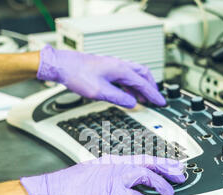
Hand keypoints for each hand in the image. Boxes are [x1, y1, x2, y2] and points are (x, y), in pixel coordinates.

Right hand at [20, 155, 184, 194]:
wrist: (52, 190)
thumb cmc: (69, 184)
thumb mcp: (93, 173)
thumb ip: (110, 174)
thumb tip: (122, 182)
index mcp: (112, 160)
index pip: (141, 157)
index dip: (159, 160)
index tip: (171, 164)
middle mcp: (115, 165)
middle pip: (148, 162)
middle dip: (168, 167)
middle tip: (181, 174)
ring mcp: (113, 177)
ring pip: (146, 175)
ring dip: (161, 184)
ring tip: (170, 192)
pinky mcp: (110, 192)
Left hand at [36, 45, 165, 108]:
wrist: (61, 65)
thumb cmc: (77, 75)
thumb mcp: (100, 92)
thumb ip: (118, 98)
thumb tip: (132, 103)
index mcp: (120, 69)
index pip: (143, 83)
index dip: (154, 94)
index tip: (161, 102)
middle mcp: (118, 64)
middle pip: (143, 74)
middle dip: (151, 87)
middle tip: (156, 98)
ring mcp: (112, 64)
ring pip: (134, 73)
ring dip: (141, 86)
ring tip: (143, 98)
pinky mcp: (105, 67)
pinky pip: (125, 75)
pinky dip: (130, 84)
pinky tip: (127, 92)